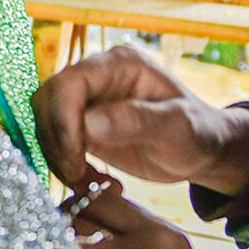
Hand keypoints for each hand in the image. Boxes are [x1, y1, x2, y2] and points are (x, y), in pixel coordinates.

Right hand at [34, 46, 248, 196]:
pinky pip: (56, 143)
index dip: (62, 119)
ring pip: (45, 124)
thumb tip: (89, 122)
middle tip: (77, 175)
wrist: (203, 150)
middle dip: (55, 141)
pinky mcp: (83, 127)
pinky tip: (91, 183)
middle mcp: (98, 77)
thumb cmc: (198, 132)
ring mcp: (88, 101)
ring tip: (88, 184)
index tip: (76, 156)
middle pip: (48, 101)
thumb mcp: (177, 127)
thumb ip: (137, 120)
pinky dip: (65, 166)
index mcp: (119, 64)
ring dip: (58, 157)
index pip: (69, 82)